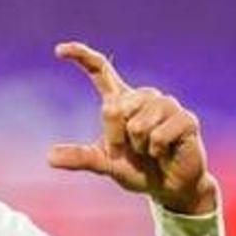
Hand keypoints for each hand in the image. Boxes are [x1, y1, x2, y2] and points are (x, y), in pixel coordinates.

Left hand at [49, 41, 217, 214]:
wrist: (168, 186)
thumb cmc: (137, 169)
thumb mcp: (104, 164)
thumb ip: (80, 158)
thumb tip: (49, 158)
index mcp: (121, 100)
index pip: (100, 70)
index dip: (81, 57)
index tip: (59, 50)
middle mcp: (143, 96)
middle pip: (113, 109)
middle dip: (116, 138)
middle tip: (132, 149)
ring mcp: (167, 105)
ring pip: (137, 125)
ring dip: (139, 146)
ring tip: (151, 149)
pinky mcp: (186, 118)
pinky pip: (158, 136)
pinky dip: (157, 150)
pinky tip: (166, 152)